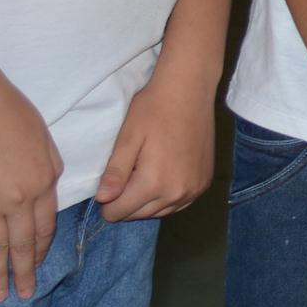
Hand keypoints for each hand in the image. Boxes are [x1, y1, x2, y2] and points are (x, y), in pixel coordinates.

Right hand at [0, 66, 64, 300]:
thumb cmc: (9, 110)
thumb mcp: (44, 138)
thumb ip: (50, 169)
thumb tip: (48, 189)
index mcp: (43, 182)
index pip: (44, 228)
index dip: (40, 250)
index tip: (36, 265)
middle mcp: (18, 198)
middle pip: (22, 244)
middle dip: (23, 273)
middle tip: (24, 295)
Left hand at [94, 71, 216, 221]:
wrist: (190, 91)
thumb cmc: (153, 109)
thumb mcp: (128, 138)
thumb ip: (115, 172)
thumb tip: (102, 199)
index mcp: (154, 183)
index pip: (118, 212)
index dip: (107, 200)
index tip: (110, 180)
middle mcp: (177, 193)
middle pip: (138, 215)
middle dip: (126, 201)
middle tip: (126, 172)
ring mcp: (194, 190)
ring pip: (159, 212)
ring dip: (146, 201)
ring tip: (142, 174)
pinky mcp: (204, 183)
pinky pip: (178, 204)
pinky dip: (166, 197)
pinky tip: (162, 177)